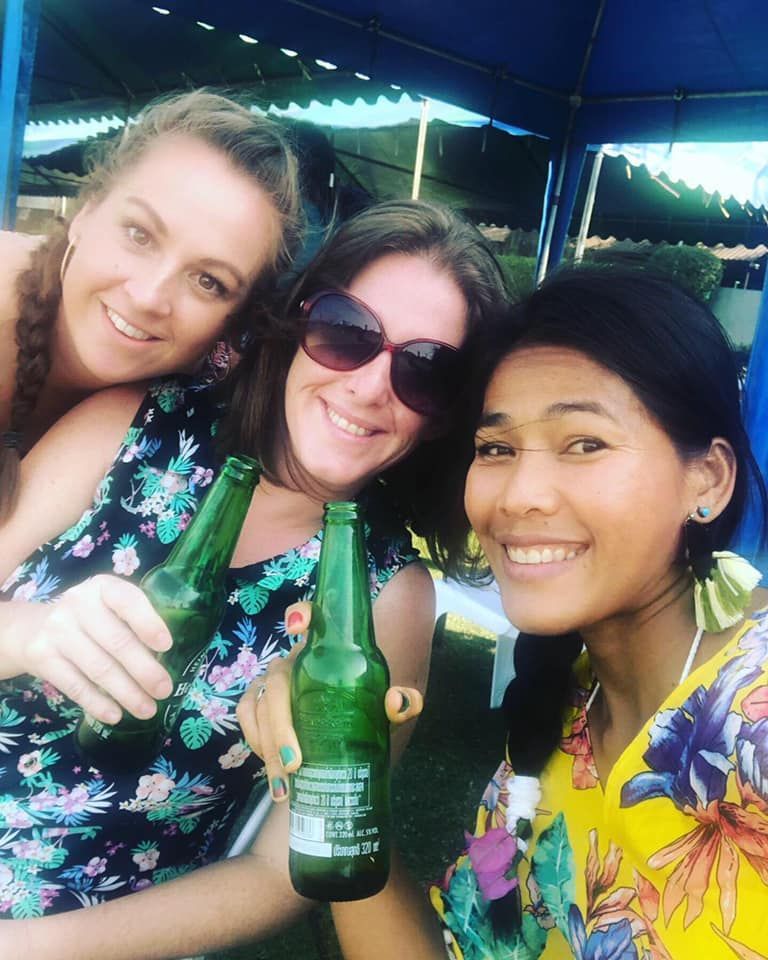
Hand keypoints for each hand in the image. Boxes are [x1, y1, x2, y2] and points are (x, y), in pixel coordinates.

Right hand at [1, 574, 172, 722]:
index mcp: (103, 588)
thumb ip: (134, 622)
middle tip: (164, 690)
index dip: (148, 623)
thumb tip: (170, 660)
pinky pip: (75, 685)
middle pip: (117, 641)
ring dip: (126, 693)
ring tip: (147, 709)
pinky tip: (115, 716)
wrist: (32, 628)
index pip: (127, 600)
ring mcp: (57, 631)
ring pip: (98, 668)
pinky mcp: (42, 658)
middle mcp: (78, 604)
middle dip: (144, 670)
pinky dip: (97, 704)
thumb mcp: (108, 607)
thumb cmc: (89, 619)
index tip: (166, 646)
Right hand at [236, 600, 422, 801]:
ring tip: (284, 784)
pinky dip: (255, 743)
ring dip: (267, 746)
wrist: (345, 727)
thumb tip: (399, 703)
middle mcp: (293, 661)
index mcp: (324, 650)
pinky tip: (273, 773)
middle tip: (295, 763)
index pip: (311, 616)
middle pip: (277, 681)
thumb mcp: (382, 706)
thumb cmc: (362, 706)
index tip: (296, 627)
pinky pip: (246, 716)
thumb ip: (399, 702)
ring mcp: (270, 681)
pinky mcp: (256, 702)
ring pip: (258, 706)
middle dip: (281, 724)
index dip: (300, 614)